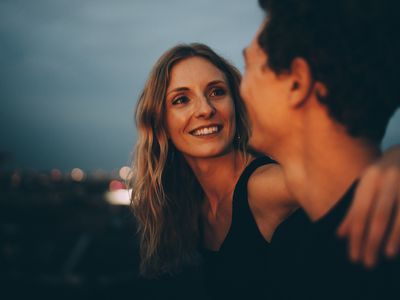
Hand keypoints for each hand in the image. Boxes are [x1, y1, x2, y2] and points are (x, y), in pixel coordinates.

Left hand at [337, 146, 399, 267]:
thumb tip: (340, 235)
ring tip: (387, 256)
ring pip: (398, 216)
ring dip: (392, 238)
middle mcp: (386, 179)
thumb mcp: (366, 187)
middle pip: (378, 216)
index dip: (355, 236)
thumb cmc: (384, 174)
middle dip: (372, 241)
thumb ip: (354, 210)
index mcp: (369, 180)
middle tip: (367, 263)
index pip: (359, 212)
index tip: (353, 257)